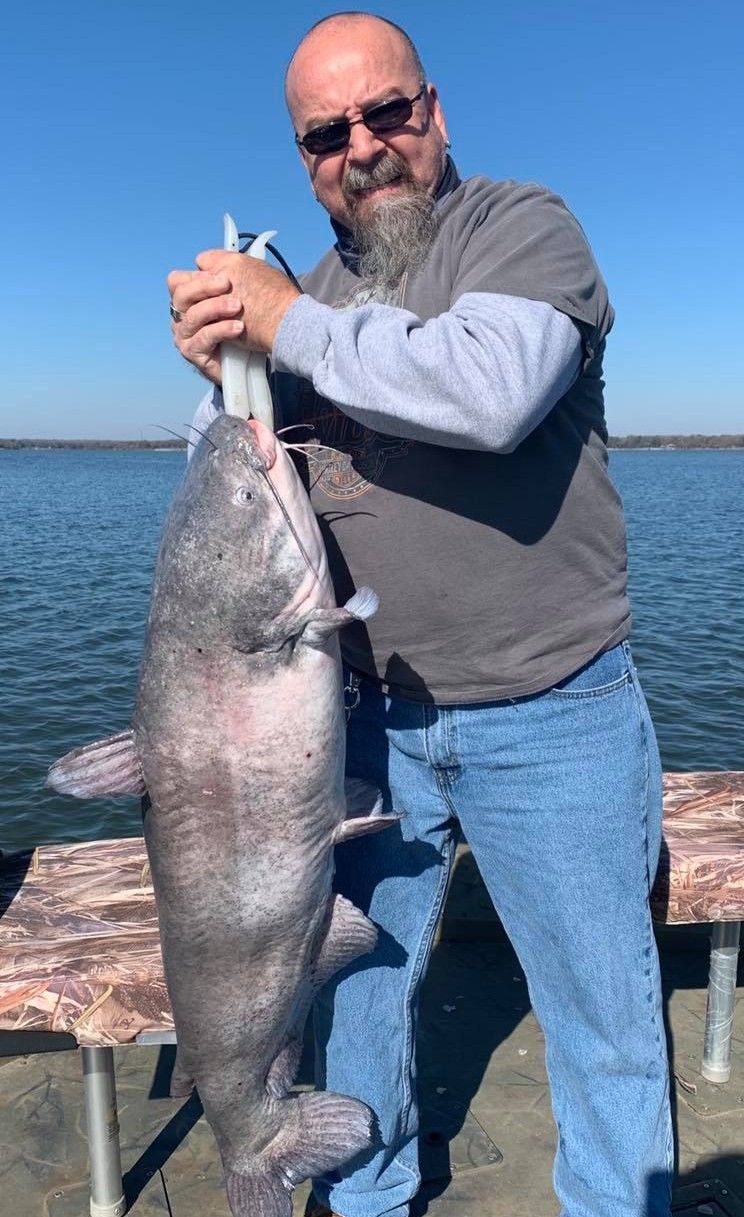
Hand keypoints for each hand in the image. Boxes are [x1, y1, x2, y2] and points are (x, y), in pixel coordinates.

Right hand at [167, 251, 300, 385]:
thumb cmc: (250, 317)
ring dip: (216, 307)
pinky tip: (238, 327)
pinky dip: (221, 329)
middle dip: (205, 287)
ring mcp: (186, 336)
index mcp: (189, 299)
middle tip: (229, 284)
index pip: (177, 281)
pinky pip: (203, 337)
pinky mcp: (193, 353)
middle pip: (181, 295)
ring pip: (192, 316)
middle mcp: (182, 316)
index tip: (224, 276)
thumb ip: (221, 267)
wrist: (263, 350)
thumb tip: (202, 259)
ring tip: (238, 307)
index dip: (198, 277)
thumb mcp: (238, 285)